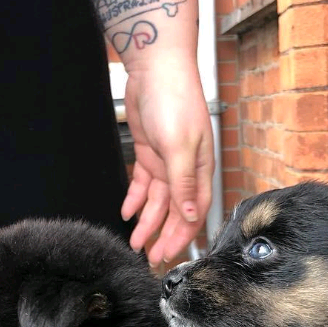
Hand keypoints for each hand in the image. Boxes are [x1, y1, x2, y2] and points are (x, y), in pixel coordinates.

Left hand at [121, 63, 214, 265]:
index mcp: (199, 171)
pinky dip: (136, 199)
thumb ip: (184, 184)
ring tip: (136, 242)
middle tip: (152, 258)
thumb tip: (192, 216)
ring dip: (147, 223)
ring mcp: (167, 163)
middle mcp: (185, 171)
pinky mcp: (149, 154)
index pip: (193, 212)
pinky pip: (143, 184)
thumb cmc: (175, 102)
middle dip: (164, 236)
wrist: (156, 69)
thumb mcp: (179, 147)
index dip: (181, 235)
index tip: (169, 254)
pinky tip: (128, 212)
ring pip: (157, 202)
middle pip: (175, 212)